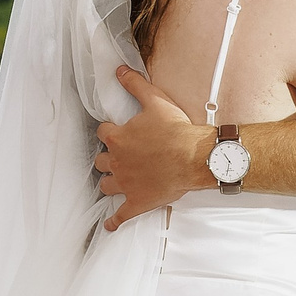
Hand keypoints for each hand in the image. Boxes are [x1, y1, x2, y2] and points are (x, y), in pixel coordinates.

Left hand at [93, 67, 213, 228]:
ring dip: (108, 182)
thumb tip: (119, 71)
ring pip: (106, 185)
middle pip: (101, 160)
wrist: (194, 157)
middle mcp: (117, 162)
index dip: (109, 132)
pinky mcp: (137, 202)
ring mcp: (126, 184)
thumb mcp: (155, 101)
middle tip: (117, 156)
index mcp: (118, 138)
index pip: (103, 132)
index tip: (114, 132)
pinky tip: (110, 225)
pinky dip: (114, 221)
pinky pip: (120, 215)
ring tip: (113, 181)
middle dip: (106, 157)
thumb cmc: (176, 130)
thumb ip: (134, 85)